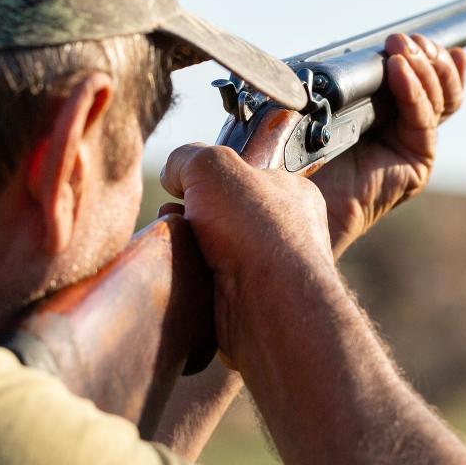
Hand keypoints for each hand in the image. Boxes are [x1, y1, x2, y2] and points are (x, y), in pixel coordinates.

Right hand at [159, 143, 341, 364]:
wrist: (269, 307)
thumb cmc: (257, 231)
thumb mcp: (214, 165)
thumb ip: (188, 157)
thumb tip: (173, 173)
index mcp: (292, 193)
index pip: (245, 176)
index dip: (211, 177)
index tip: (187, 183)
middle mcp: (286, 232)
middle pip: (225, 214)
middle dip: (192, 213)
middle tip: (177, 213)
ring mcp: (269, 271)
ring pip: (214, 250)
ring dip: (188, 245)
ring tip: (179, 244)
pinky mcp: (249, 303)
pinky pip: (210, 284)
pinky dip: (193, 278)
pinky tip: (186, 273)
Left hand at [310, 33, 465, 255]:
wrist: (293, 199)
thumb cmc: (297, 154)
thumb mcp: (320, 104)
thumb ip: (343, 80)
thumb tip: (352, 51)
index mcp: (386, 113)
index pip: (423, 79)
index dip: (428, 56)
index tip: (415, 36)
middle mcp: (404, 129)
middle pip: (441, 86)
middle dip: (428, 56)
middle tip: (404, 40)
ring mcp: (414, 146)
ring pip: (440, 99)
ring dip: (423, 67)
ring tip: (400, 49)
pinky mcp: (417, 162)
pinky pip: (423, 119)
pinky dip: (413, 90)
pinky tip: (398, 69)